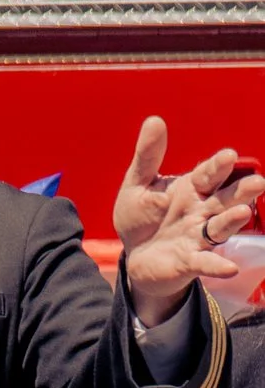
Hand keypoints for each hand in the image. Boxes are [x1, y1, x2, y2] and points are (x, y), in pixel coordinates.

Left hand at [114, 116, 262, 327]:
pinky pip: (206, 262)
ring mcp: (198, 237)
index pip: (208, 175)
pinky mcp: (190, 261)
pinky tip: (229, 268)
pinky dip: (217, 265)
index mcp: (192, 189)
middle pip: (224, 199)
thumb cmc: (142, 216)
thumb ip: (148, 156)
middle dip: (240, 192)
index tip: (228, 155)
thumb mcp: (138, 184)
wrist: (134, 255)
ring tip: (243, 213)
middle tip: (258, 182)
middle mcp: (202, 211)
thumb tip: (154, 120)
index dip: (218, 166)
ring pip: (220, 227)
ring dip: (232, 221)